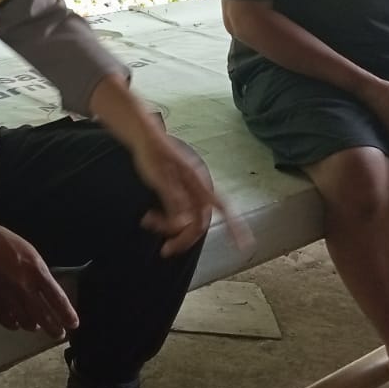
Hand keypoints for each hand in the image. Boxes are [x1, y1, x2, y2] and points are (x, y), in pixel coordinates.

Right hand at [0, 218, 78, 336]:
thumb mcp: (27, 250)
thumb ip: (37, 271)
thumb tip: (44, 288)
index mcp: (36, 270)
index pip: (57, 298)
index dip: (67, 313)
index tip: (73, 323)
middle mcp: (24, 288)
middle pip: (44, 316)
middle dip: (54, 328)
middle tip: (59, 335)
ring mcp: (8, 299)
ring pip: (27, 322)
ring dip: (34, 325)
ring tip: (36, 326)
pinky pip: (8, 322)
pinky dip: (15, 324)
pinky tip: (16, 323)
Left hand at [132, 129, 252, 257]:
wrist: (144, 138)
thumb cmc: (153, 151)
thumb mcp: (158, 174)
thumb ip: (172, 195)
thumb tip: (183, 218)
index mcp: (196, 182)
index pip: (222, 206)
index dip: (234, 225)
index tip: (244, 244)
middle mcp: (196, 189)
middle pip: (199, 222)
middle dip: (184, 238)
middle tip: (165, 249)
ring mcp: (187, 192)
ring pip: (186, 221)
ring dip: (170, 229)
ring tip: (148, 221)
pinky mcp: (178, 194)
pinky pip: (177, 215)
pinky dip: (165, 221)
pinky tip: (150, 217)